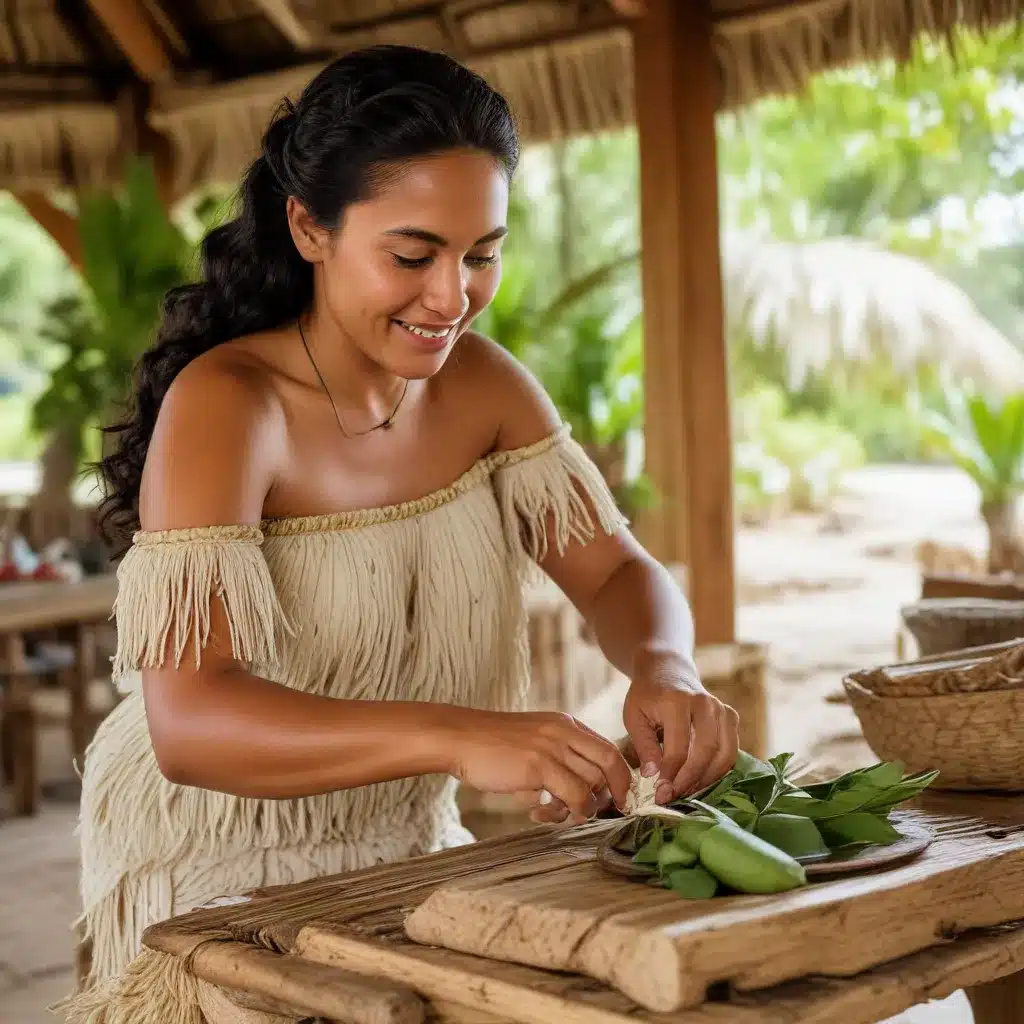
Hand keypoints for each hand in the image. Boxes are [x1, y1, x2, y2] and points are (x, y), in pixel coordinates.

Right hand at [441, 709, 631, 823]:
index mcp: (565, 724)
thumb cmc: (492, 746)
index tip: (619, 801)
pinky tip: (538, 812)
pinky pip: (572, 796)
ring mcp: (552, 747)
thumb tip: (581, 791)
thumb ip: (558, 756)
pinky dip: (564, 812)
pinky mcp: (538, 765)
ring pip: (592, 784)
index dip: (621, 778)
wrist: (460, 738)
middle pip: (608, 765)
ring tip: (555, 814)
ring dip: (581, 809)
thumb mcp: (534, 740)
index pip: (609, 749)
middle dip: (608, 796)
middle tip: (589, 814)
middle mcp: (564, 732)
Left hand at [623, 652, 739, 804]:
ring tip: (685, 791)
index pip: (679, 747)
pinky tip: (698, 779)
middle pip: (707, 751)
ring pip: (725, 754)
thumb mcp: (634, 717)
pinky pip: (731, 750)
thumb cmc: (647, 695)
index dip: (671, 775)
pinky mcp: (730, 716)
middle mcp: (704, 703)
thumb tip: (653, 777)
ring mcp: (721, 709)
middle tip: (673, 796)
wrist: (668, 670)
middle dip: (690, 780)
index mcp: (676, 701)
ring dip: (706, 778)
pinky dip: (718, 770)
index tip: (660, 793)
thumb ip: (643, 746)